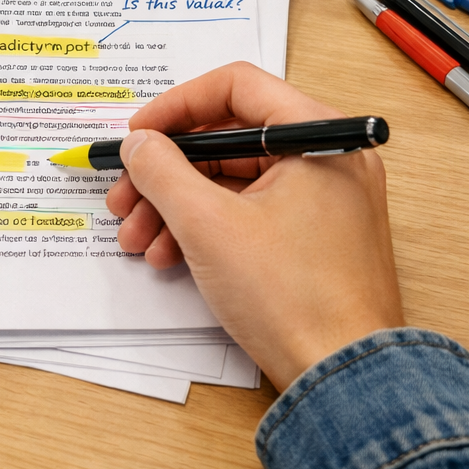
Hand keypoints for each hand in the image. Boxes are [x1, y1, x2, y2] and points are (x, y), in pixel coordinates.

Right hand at [106, 62, 403, 390]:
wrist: (342, 381)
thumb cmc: (295, 299)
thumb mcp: (207, 224)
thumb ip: (162, 170)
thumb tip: (139, 143)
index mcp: (317, 136)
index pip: (236, 87)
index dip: (176, 106)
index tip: (139, 134)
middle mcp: (325, 158)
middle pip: (226, 138)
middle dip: (165, 170)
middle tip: (125, 194)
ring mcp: (321, 198)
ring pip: (229, 179)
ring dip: (174, 204)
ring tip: (137, 237)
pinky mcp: (311, 234)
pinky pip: (245, 210)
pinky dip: (202, 226)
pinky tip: (167, 254)